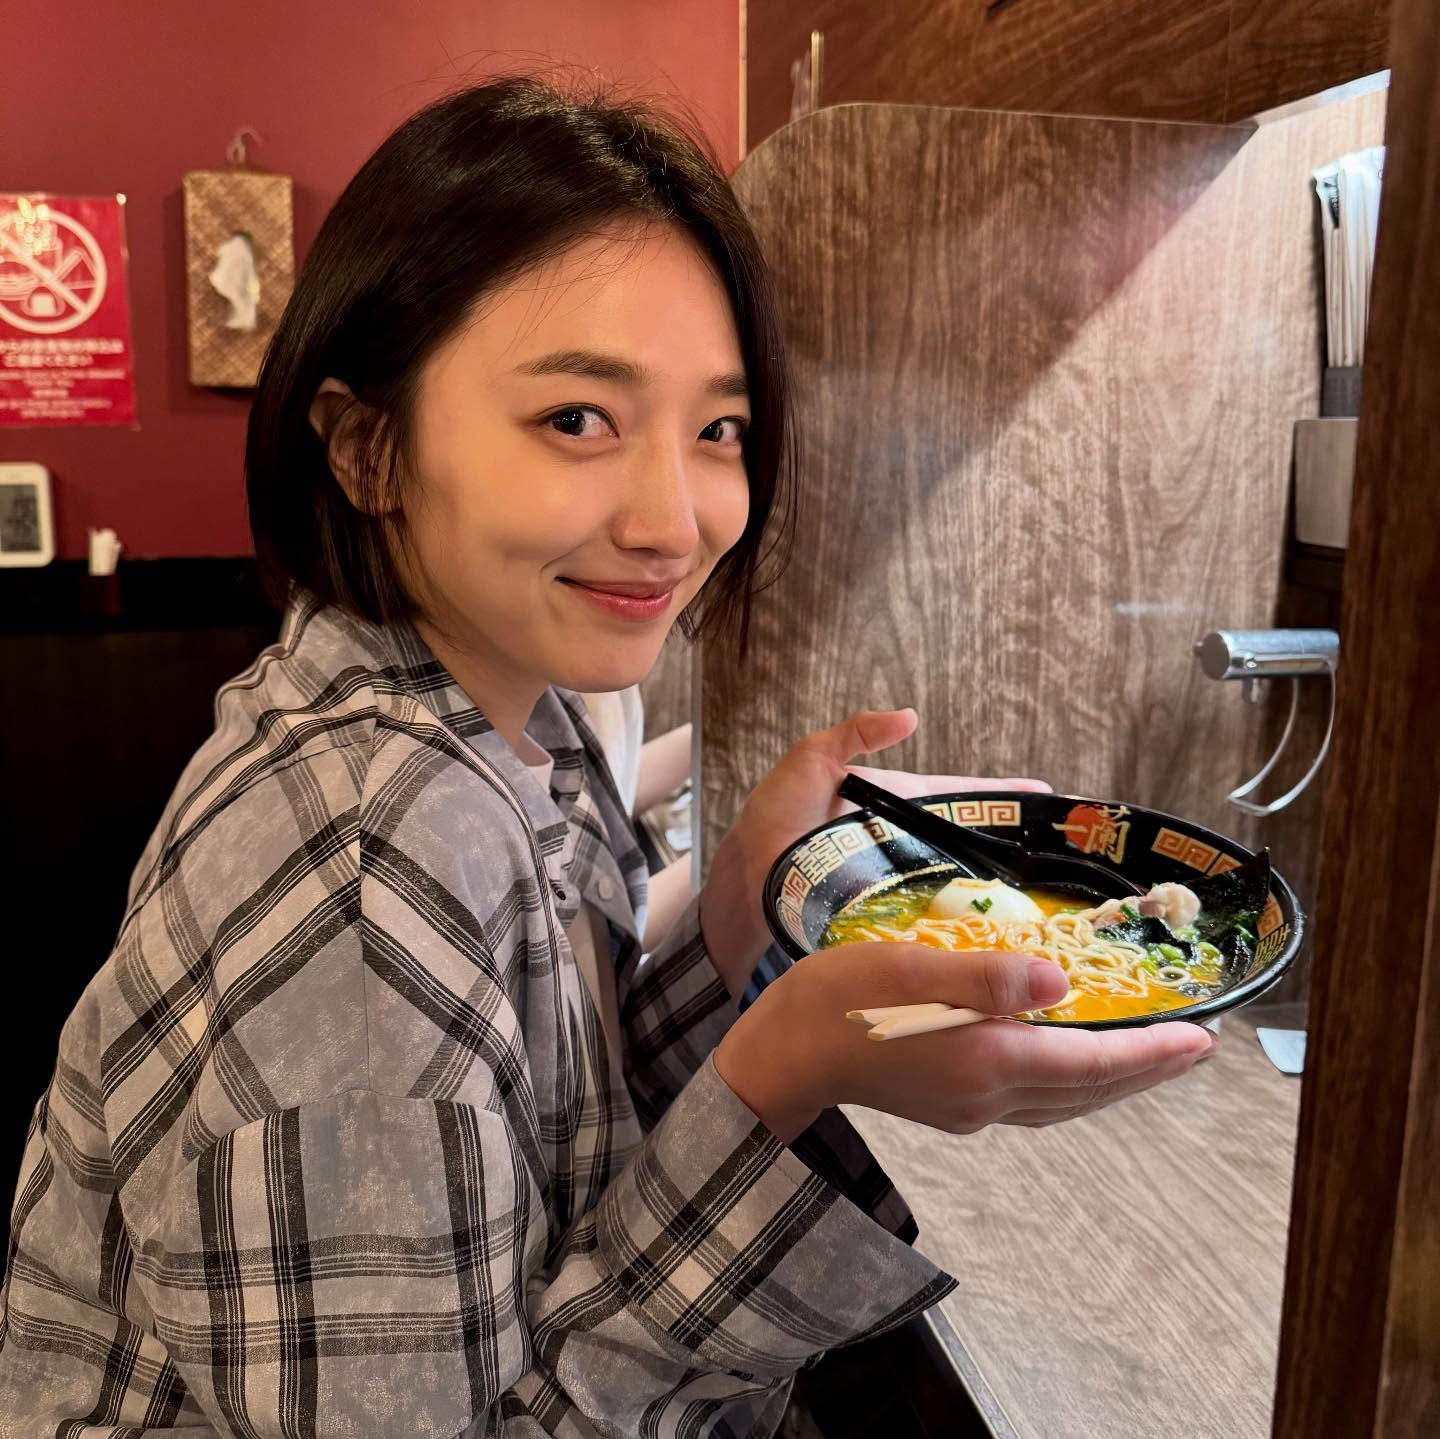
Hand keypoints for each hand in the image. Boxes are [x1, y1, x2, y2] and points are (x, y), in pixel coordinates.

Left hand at [700, 709, 1048, 992]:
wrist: (740, 887)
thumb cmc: (771, 822)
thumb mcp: (809, 763)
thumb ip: (853, 735)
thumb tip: (908, 716)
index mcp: (892, 806)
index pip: (957, 796)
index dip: (999, 797)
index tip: (1047, 799)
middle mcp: (903, 848)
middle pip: (969, 845)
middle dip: (1014, 849)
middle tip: (1066, 860)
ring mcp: (899, 887)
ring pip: (961, 888)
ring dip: (999, 895)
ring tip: (1051, 903)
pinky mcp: (889, 921)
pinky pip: (936, 924)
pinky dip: (965, 930)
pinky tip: (999, 944)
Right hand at [713, 943, 1215, 1141]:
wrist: (781, 1056)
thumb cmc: (835, 1002)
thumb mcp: (908, 970)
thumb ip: (986, 976)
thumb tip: (1063, 984)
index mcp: (987, 1061)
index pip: (1093, 1062)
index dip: (1153, 1052)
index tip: (1205, 1037)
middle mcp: (989, 1095)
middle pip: (1089, 1089)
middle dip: (1147, 1070)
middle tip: (1197, 1046)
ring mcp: (969, 1107)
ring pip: (1066, 1101)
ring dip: (1114, 1080)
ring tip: (1151, 1056)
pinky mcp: (951, 1104)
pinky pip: (1036, 1100)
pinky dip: (1074, 1083)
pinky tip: (1071, 1061)